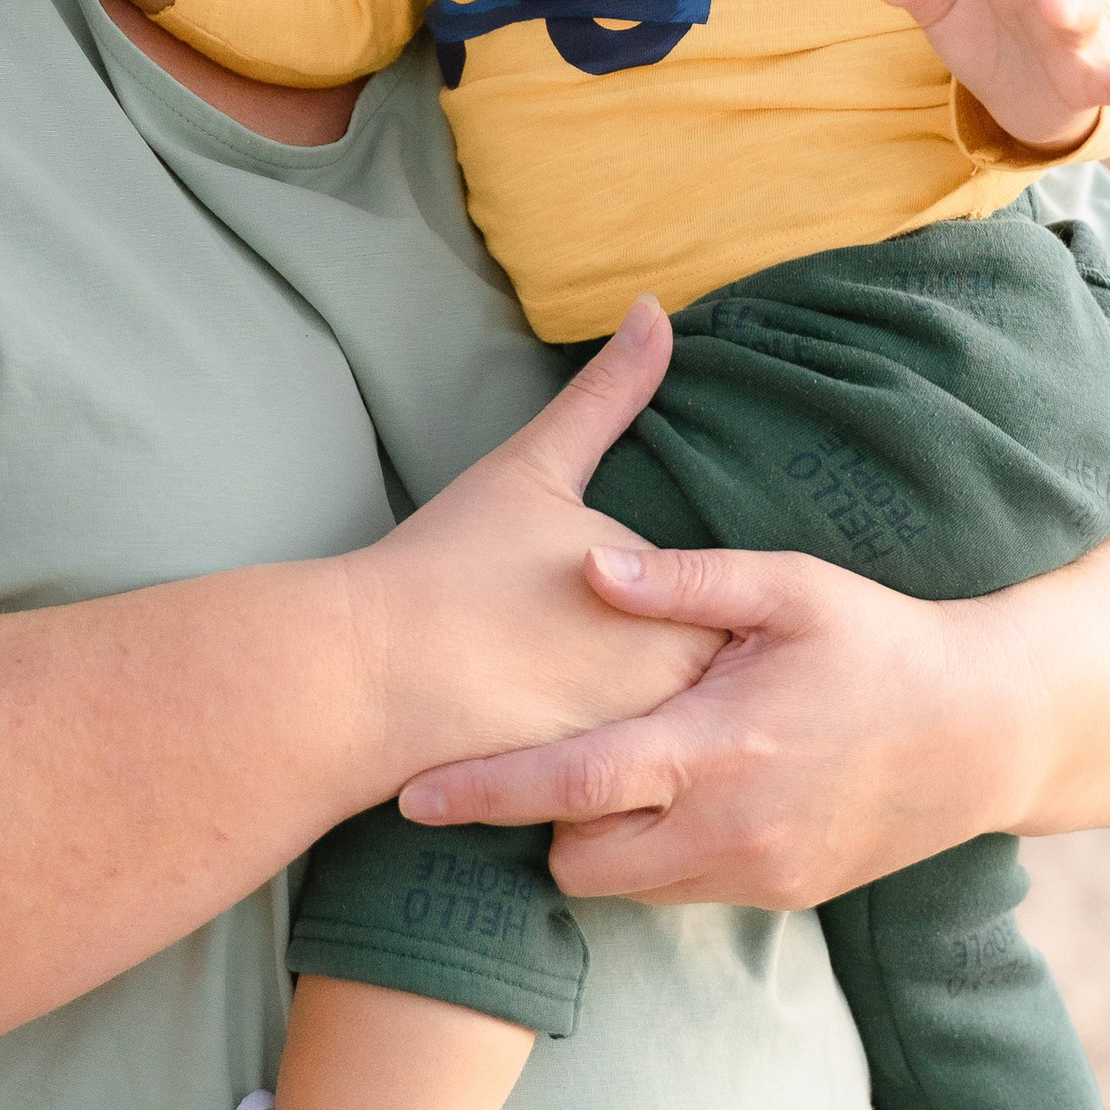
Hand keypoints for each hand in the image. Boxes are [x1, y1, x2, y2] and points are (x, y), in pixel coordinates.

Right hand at [345, 301, 729, 781]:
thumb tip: (654, 307)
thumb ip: (609, 392)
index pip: (742, 606)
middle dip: (705, 669)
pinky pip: (641, 789)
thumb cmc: (450, 564)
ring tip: (615, 702)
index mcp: (678, 601)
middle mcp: (673, 684)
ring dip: (676, 726)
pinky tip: (590, 755)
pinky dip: (632, 774)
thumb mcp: (537, 467)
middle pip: (722, 677)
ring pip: (687, 736)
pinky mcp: (593, 802)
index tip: (669, 601)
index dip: (708, 602)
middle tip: (660, 657)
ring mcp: (638, 750)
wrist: (367, 674)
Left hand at [396, 541, 1042, 908]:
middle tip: (553, 748)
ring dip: (605, 838)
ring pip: (626, 886)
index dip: (482, 794)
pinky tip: (687, 790)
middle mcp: (728, 830)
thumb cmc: (881, 641)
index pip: (566, 786)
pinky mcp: (784, 896)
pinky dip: (663, 852)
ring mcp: (758, 874)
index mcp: (715, 748)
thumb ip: (682, 581)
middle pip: (578, 860)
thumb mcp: (789, 587)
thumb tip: (586, 564)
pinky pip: (683, 890)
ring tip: (621, 766)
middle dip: (546, 820)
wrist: (989, 733)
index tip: (410, 797)